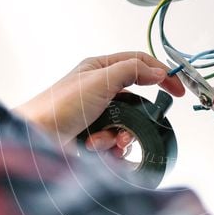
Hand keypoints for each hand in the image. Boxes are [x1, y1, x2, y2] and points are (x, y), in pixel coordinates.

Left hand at [15, 52, 184, 147]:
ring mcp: (96, 115)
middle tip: (134, 127)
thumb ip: (133, 70)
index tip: (177, 91)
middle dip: (138, 118)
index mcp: (100, 69)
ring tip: (106, 141)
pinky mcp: (92, 137)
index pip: (140, 64)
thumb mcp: (101, 79)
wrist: (35, 139)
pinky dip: (110, 149)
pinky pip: (116, 144)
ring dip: (120, 136)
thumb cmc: (58, 106)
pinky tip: (96, 149)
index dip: (161, 75)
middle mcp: (99, 90)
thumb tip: (158, 71)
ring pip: (128, 125)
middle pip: (137, 101)